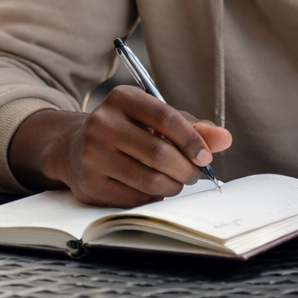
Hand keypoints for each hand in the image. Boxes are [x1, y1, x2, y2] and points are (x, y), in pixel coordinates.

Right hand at [8, 86, 231, 206]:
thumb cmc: (125, 130)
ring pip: (150, 180)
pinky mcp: (89, 183)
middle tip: (193, 173)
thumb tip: (224, 138)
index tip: (205, 156)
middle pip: (160, 153)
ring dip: (173, 186)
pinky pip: (136, 199)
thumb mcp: (153, 119)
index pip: (166, 117)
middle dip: (186, 169)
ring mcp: (92, 154)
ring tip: (175, 181)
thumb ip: (190, 127)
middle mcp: (102, 123)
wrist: (72, 147)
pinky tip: (152, 188)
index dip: (192, 140)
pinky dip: (153, 198)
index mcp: (121, 98)